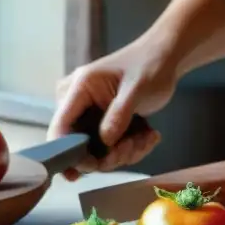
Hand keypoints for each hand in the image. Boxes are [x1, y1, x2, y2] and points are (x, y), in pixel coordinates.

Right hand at [47, 42, 174, 178]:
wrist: (164, 59)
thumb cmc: (150, 66)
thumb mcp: (138, 88)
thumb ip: (120, 114)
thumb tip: (105, 141)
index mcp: (77, 89)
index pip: (60, 128)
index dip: (69, 153)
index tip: (94, 166)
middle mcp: (75, 103)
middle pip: (77, 145)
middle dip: (108, 154)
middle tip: (133, 147)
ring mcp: (86, 114)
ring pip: (95, 150)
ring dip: (124, 152)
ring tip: (147, 137)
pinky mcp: (98, 123)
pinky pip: (107, 147)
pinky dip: (128, 148)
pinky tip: (147, 135)